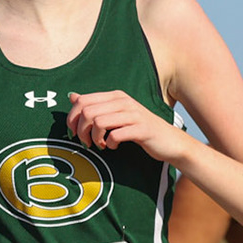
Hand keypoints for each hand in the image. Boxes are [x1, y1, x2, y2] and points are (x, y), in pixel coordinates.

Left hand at [66, 90, 188, 160]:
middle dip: (81, 130)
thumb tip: (73, 96)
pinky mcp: (141, 129)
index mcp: (115, 96)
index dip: (72, 118)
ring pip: (98, 122)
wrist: (169, 141)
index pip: (82, 101)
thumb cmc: (139, 129)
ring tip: (100, 145)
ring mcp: (133, 114)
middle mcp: (123, 101)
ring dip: (94, 138)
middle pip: (87, 112)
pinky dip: (110, 143)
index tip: (75, 132)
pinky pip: (115, 135)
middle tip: (87, 142)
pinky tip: (113, 146)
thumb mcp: (116, 114)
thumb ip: (95, 105)